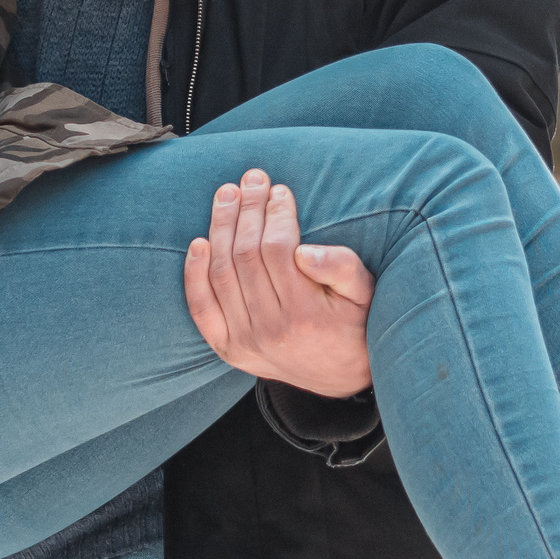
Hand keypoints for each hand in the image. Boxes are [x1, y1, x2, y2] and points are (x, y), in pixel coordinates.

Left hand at [183, 170, 375, 396]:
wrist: (340, 379)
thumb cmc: (356, 325)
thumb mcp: (365, 294)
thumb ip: (342, 268)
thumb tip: (305, 250)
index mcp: (306, 315)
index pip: (279, 250)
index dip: (276, 215)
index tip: (279, 190)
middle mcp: (270, 330)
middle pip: (246, 255)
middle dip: (248, 210)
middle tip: (252, 179)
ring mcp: (244, 341)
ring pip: (222, 273)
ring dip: (221, 227)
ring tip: (228, 194)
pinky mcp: (227, 348)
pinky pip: (201, 307)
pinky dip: (194, 274)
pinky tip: (198, 241)